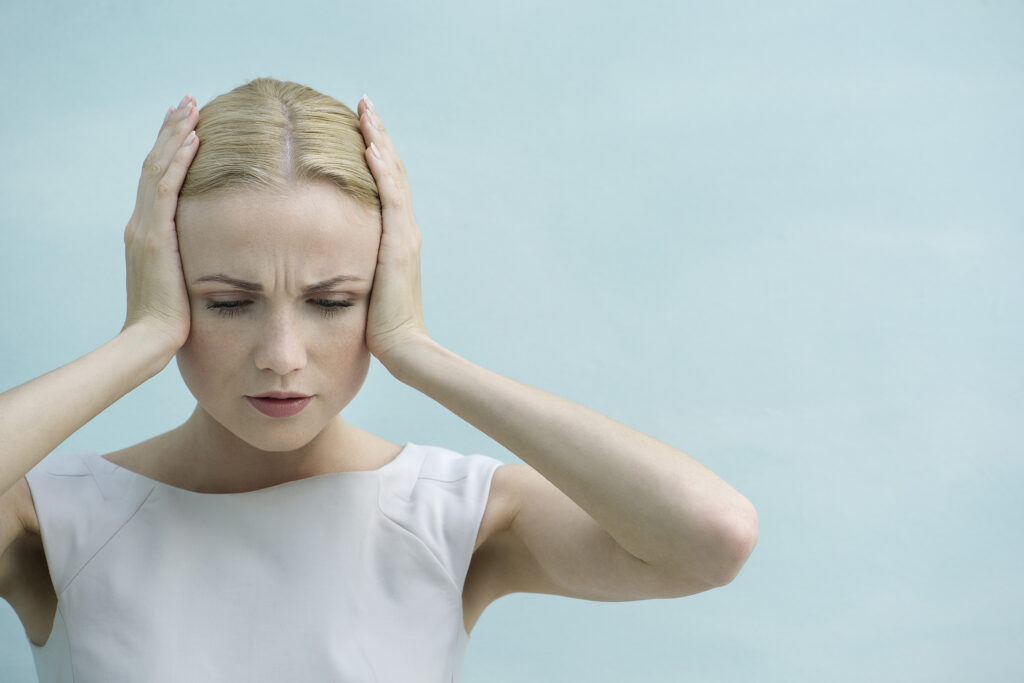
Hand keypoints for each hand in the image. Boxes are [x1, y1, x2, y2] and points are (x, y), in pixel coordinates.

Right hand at [121, 94, 198, 351]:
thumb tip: (222, 254)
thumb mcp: (187, 282)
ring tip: (190, 107)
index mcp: (148, 233)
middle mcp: (142, 224)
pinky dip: (179, 160)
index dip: (172, 151)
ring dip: (175, 135)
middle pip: (156, 165)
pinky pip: (166, 188)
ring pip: (158, 168)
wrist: (152, 341)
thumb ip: (196, 261)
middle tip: (188, 102)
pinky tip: (194, 139)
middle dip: (172, 132)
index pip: (159, 181)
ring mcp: (144, 228)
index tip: (189, 127)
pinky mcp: (153, 236)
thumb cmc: (177, 321)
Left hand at [357, 95, 430, 366]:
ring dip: (379, 140)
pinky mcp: (400, 242)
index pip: (385, 184)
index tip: (357, 125)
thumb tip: (320, 254)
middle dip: (377, 135)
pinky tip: (369, 145)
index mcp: (394, 236)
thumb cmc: (375, 326)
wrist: (400, 346)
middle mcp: (404, 228)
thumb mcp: (357, 284)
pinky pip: (391, 196)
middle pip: (391, 170)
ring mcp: (405, 233)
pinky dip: (381, 168)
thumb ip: (348, 263)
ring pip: (393, 175)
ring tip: (366, 112)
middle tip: (363, 104)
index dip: (373, 153)